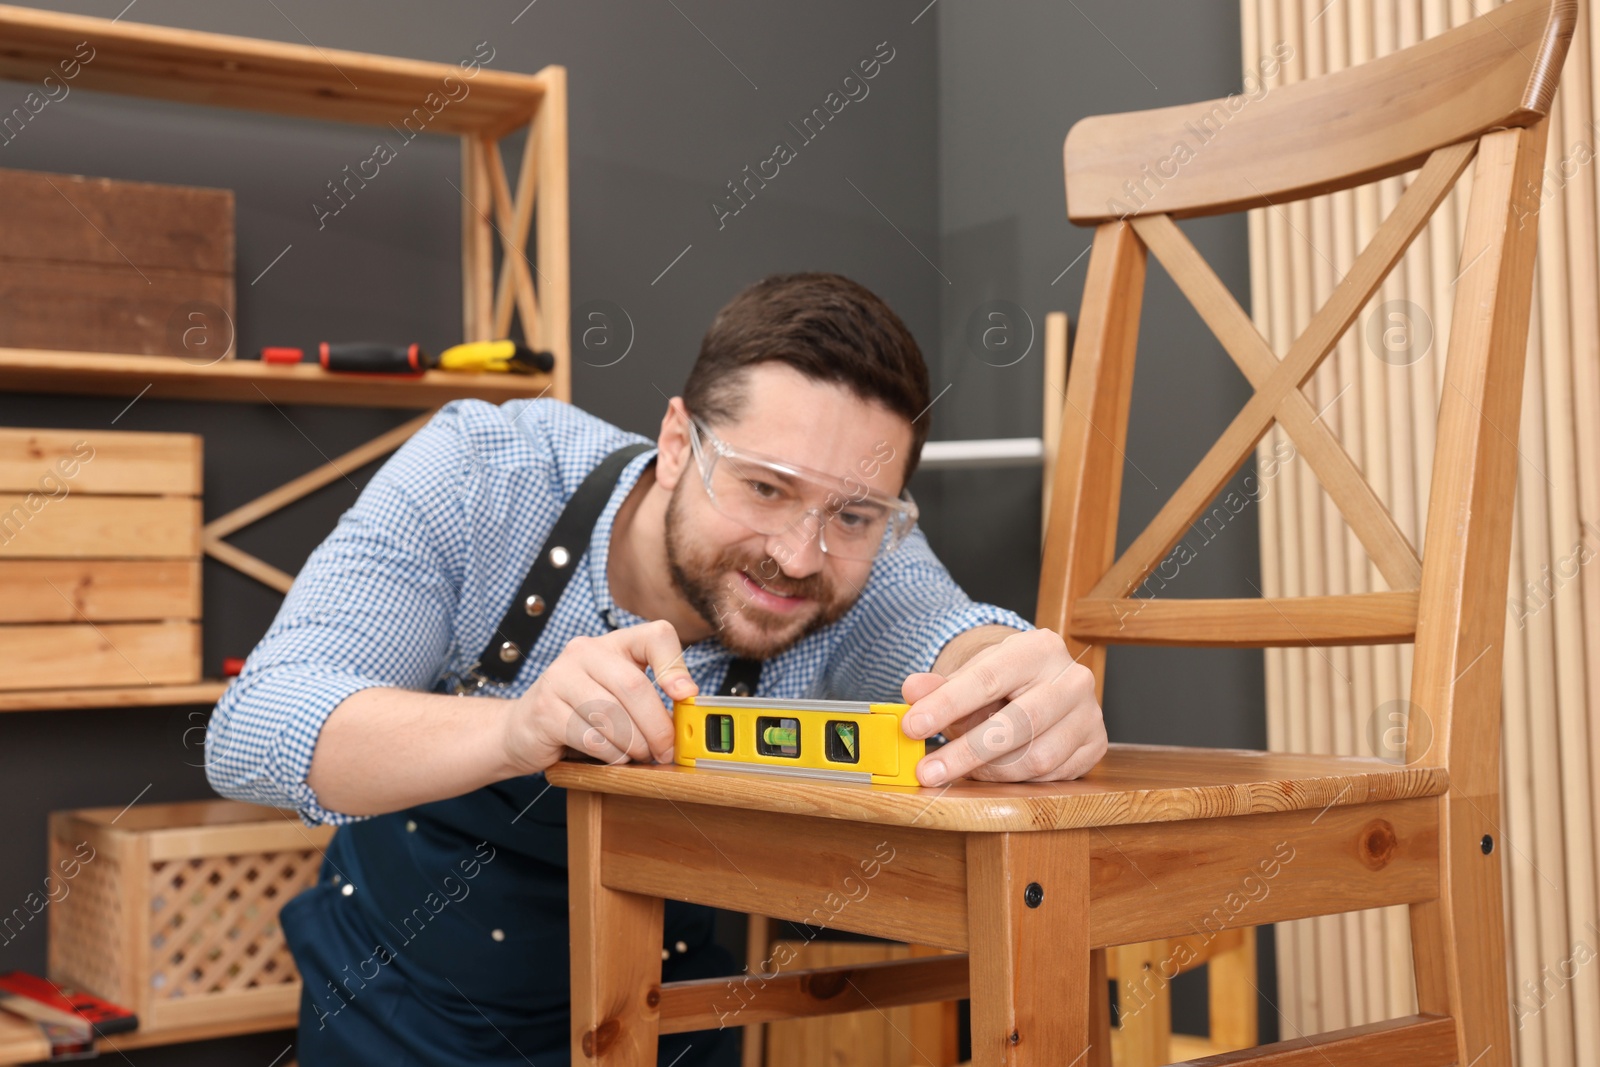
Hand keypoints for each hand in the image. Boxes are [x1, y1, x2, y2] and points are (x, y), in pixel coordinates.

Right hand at [499, 620, 698, 774]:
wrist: (523, 728)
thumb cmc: (581, 712)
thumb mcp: (618, 697)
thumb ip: (650, 697)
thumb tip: (687, 712)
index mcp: (613, 643)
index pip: (655, 635)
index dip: (676, 665)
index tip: (686, 696)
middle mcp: (584, 651)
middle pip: (635, 686)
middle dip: (657, 726)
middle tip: (666, 750)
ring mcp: (560, 677)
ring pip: (612, 715)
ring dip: (634, 744)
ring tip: (638, 755)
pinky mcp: (545, 709)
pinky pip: (591, 737)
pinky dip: (610, 754)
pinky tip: (613, 757)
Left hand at [900, 628, 1104, 786]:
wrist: (1043, 684)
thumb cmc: (1003, 681)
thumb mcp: (969, 676)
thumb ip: (939, 686)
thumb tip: (911, 690)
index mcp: (1038, 648)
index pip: (988, 678)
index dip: (947, 705)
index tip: (912, 726)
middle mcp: (1072, 678)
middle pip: (1018, 723)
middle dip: (966, 752)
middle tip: (927, 771)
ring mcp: (1090, 714)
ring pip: (1037, 758)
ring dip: (992, 770)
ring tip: (965, 767)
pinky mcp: (1096, 746)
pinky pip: (1052, 776)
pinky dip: (1017, 779)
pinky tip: (996, 770)